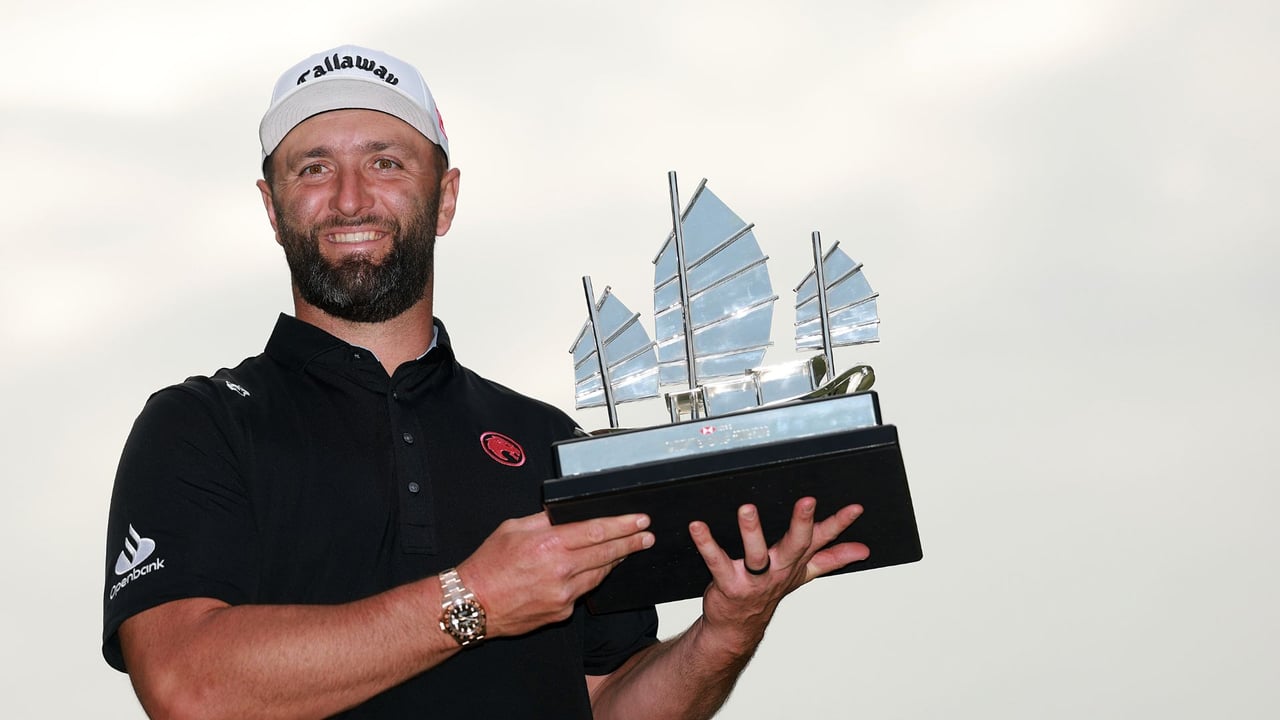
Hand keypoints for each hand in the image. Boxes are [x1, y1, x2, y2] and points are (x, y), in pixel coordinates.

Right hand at [458, 511, 653, 637]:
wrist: (472, 605)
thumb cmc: (488, 565)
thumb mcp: (513, 528)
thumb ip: (544, 520)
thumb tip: (566, 513)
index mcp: (549, 544)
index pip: (597, 531)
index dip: (624, 525)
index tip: (640, 520)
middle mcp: (560, 570)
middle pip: (607, 553)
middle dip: (631, 543)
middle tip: (647, 536)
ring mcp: (563, 594)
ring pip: (600, 574)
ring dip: (615, 561)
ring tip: (626, 551)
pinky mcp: (562, 612)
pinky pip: (584, 592)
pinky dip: (591, 579)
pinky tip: (595, 571)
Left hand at [690, 498, 867, 638]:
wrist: (737, 626)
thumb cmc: (769, 591)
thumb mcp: (804, 573)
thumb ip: (832, 558)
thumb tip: (863, 550)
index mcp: (797, 562)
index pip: (823, 541)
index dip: (840, 525)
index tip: (855, 508)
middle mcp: (779, 569)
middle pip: (795, 546)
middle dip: (802, 524)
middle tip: (807, 502)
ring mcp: (754, 579)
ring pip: (756, 554)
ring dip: (751, 531)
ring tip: (747, 509)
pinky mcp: (729, 583)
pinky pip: (717, 561)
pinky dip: (706, 544)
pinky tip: (698, 527)